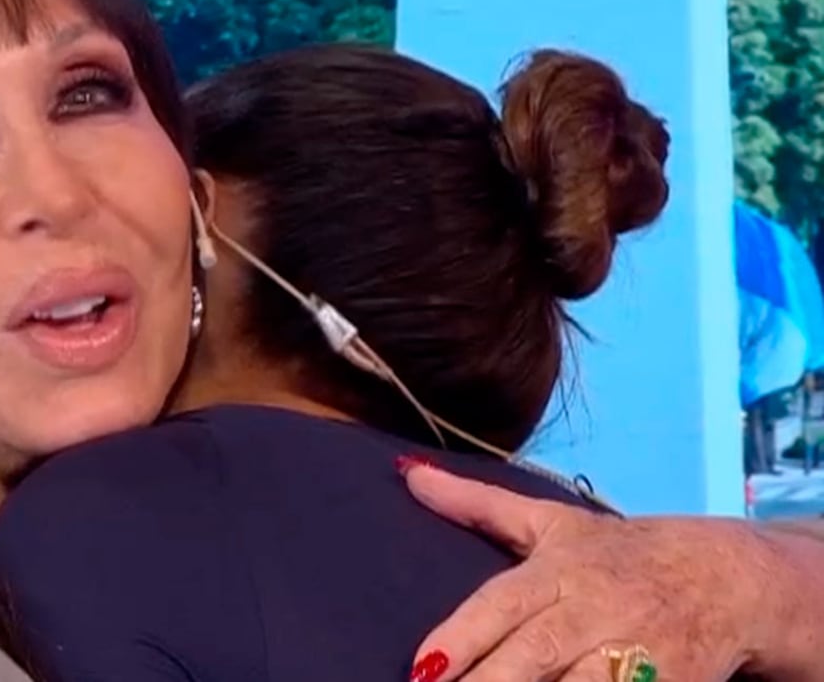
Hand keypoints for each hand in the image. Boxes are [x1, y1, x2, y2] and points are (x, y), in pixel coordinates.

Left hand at [401, 464, 797, 681]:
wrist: (729, 578)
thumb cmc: (621, 554)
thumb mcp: (550, 523)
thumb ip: (477, 505)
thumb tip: (408, 475)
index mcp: (560, 570)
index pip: (502, 605)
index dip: (463, 636)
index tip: (423, 665)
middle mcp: (595, 610)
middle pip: (536, 652)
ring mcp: (636, 654)